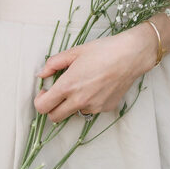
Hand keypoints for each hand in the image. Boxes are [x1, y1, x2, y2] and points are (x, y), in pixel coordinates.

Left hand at [33, 25, 156, 120]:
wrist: (129, 56)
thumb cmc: (102, 51)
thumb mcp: (74, 52)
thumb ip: (53, 64)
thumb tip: (41, 74)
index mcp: (67, 86)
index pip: (42, 107)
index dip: (40, 100)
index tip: (45, 91)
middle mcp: (79, 101)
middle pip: (54, 117)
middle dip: (52, 108)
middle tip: (57, 93)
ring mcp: (93, 107)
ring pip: (74, 113)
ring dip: (71, 104)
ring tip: (82, 85)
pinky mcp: (106, 109)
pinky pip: (90, 109)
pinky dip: (88, 102)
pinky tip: (96, 86)